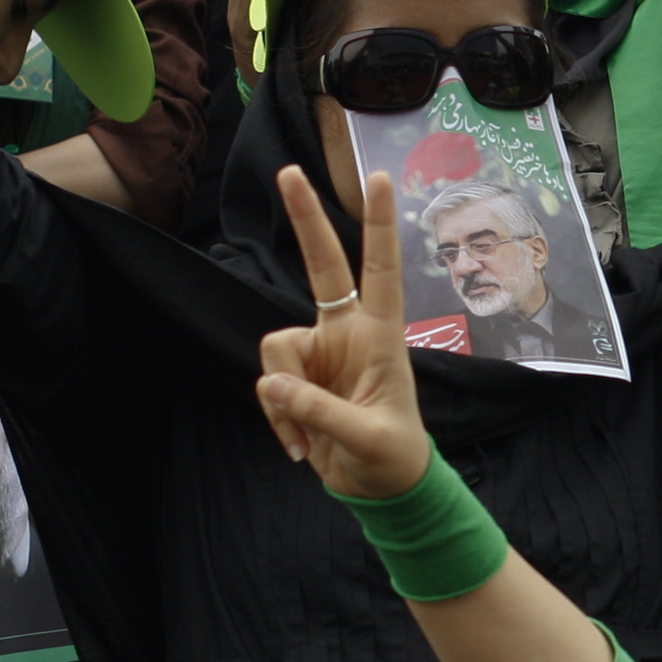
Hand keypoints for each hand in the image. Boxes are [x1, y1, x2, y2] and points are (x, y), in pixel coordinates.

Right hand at [252, 164, 430, 499]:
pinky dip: (279, 418)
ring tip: (308, 439)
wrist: (380, 489)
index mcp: (381, 336)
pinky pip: (269, 384)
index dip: (378, 225)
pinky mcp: (296, 377)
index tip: (378, 179)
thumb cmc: (392, 458)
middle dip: (305, 219)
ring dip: (284, 400)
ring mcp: (319, 352)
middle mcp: (348, 333)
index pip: (381, 270)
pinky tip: (301, 446)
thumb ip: (320, 412)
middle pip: (322, 266)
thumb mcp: (368, 439)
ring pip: (275, 350)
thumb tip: (272, 384)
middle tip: (288, 172)